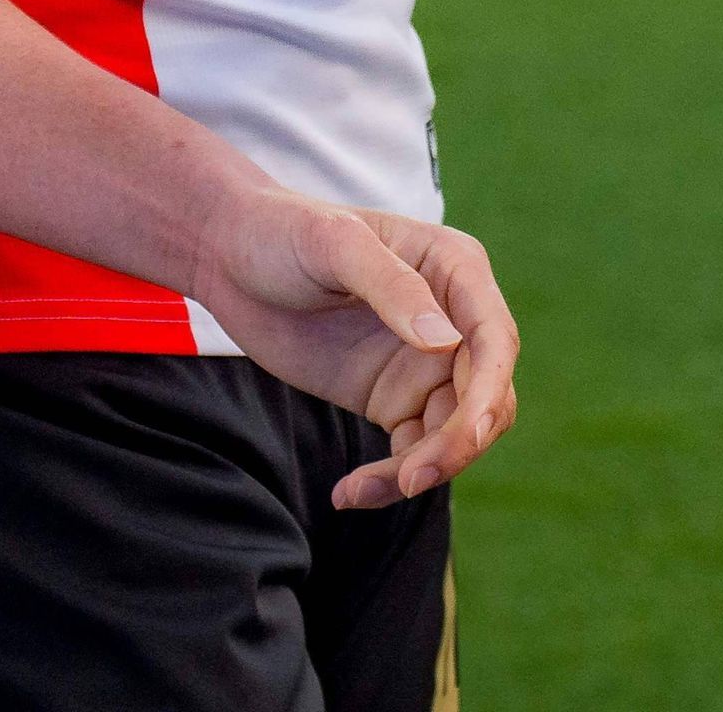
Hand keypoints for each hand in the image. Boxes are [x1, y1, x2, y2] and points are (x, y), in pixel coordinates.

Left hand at [183, 186, 519, 506]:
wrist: (228, 255)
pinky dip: (390, 480)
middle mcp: (453, 322)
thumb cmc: (283, 230)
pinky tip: (349, 493)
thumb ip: (390, 286)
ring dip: (422, 471)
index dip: (489, 391)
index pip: (494, 341)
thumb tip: (445, 342)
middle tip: (410, 479)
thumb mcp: (332, 243)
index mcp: (455, 270)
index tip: (468, 433)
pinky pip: (412, 452)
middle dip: (458, 444)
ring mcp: (425, 366)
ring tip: (359, 489)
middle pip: (485, 399)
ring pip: (453, 435)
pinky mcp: (393, 400)